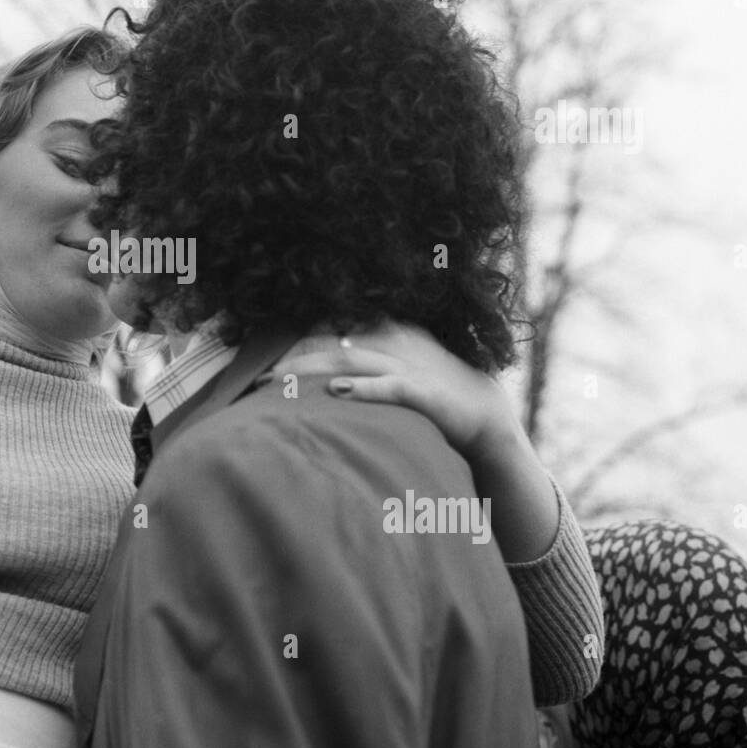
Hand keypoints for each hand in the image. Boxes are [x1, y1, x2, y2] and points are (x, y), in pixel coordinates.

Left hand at [276, 320, 517, 460]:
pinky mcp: (422, 391)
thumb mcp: (398, 370)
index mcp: (387, 334)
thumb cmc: (434, 395)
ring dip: (311, 368)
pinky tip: (335, 391)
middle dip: (294, 357)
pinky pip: (387, 386)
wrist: (485, 418)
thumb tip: (329, 372)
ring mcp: (407, 365)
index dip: (299, 340)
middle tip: (261, 374)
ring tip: (280, 379)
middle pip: (332, 343)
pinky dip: (361, 388)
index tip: (266, 355)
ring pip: (350, 359)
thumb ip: (367, 364)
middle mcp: (392, 343)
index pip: (334, 329)